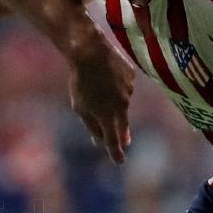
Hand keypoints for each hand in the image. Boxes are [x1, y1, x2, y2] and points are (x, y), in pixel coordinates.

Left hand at [68, 37, 132, 164]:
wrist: (90, 51)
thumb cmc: (80, 81)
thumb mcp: (80, 107)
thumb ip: (92, 126)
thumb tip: (98, 141)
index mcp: (108, 116)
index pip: (113, 140)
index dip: (116, 152)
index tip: (120, 161)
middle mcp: (122, 105)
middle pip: (123, 124)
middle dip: (123, 134)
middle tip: (126, 142)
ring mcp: (129, 90)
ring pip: (122, 102)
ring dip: (114, 102)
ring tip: (100, 88)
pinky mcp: (132, 76)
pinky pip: (125, 85)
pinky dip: (117, 85)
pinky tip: (107, 75)